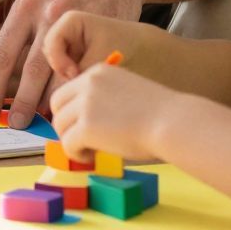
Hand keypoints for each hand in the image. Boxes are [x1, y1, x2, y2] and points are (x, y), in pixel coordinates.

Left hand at [0, 0, 150, 128]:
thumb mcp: (36, 0)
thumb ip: (21, 34)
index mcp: (24, 9)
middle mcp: (46, 14)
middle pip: (28, 70)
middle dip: (19, 103)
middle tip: (15, 125)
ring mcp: (78, 23)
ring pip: (60, 73)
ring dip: (50, 100)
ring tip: (44, 120)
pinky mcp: (103, 30)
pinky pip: (87, 68)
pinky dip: (77, 87)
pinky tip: (73, 100)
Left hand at [47, 63, 177, 163]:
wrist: (173, 122)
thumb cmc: (159, 113)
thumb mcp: (125, 92)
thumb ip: (102, 100)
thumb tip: (80, 121)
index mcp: (98, 72)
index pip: (69, 90)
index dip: (72, 111)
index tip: (85, 125)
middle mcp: (88, 83)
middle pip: (57, 105)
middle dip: (65, 124)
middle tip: (82, 139)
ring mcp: (85, 104)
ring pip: (60, 125)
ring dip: (71, 140)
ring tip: (90, 150)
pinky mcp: (86, 127)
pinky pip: (67, 143)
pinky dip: (75, 154)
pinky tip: (92, 157)